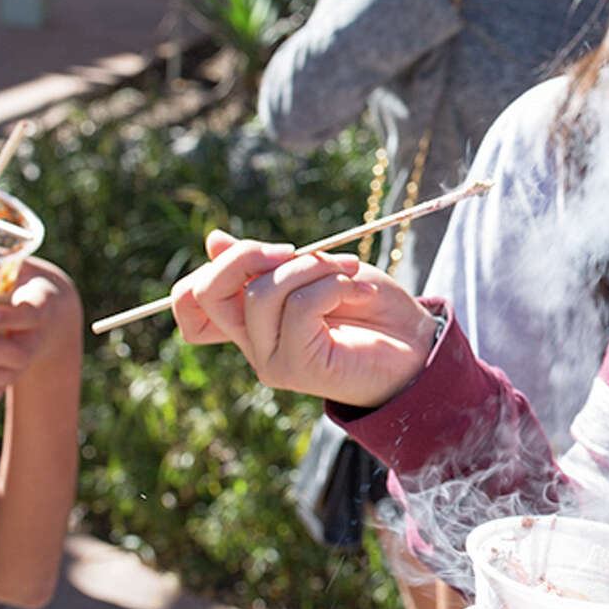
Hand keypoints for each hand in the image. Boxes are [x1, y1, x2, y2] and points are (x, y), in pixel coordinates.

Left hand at [0, 261, 78, 419]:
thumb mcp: (16, 263)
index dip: (9, 316)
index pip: (30, 314)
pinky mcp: (7, 373)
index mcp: (39, 306)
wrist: (49, 307)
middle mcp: (33, 337)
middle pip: (16, 353)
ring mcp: (21, 359)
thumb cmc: (21, 279)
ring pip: (5, 376)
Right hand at [171, 230, 437, 409]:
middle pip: (205, 292)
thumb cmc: (369, 305)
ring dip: (312, 267)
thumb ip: (267, 262)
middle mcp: (252, 342)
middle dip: (248, 254)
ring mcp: (271, 358)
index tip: (271, 251)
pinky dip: (333, 286)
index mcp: (251, 318)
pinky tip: (362, 291)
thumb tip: (213, 240)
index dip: (213, 266)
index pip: (190, 301)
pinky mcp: (298, 367)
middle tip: (297, 249)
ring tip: (351, 272)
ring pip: (261, 293)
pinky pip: (300, 308)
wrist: (418, 344)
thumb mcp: (316, 270)